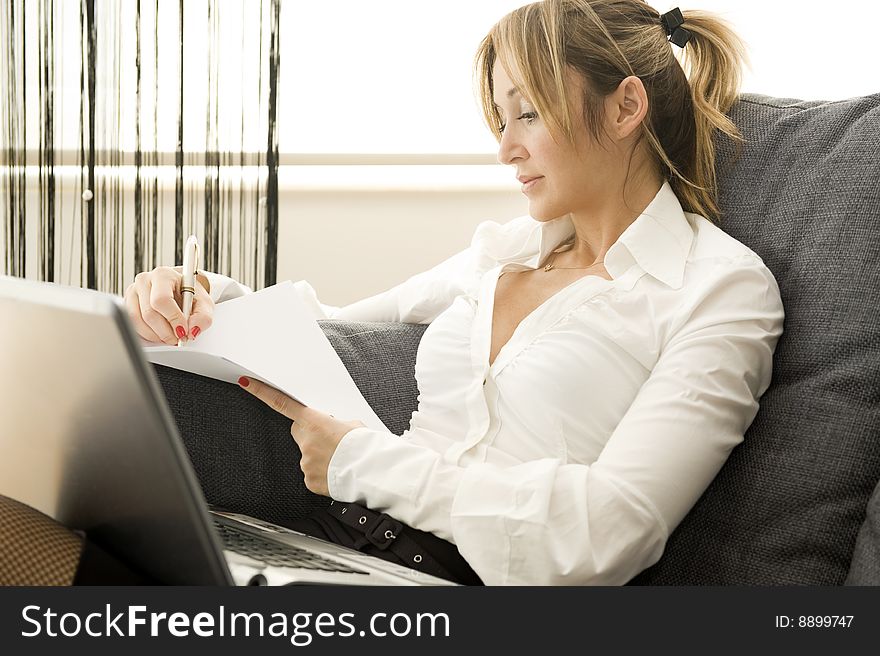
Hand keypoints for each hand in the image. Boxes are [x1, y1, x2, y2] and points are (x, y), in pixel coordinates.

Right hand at [123, 266, 212, 344]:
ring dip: (156, 335)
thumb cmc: (191, 295)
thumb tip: (192, 330)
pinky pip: (132, 324)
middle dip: (166, 331)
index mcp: (163, 275)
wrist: (181, 290)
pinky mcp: (127, 304)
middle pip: (149, 313)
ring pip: (138, 321)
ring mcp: (133, 292)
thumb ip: (203, 317)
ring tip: (170, 336)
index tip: (183, 331)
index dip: (173, 319)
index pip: (162, 299)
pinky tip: (159, 333)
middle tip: (178, 338)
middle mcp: (144, 280)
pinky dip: (147, 334)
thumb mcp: (204, 304)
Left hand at [238, 376, 364, 495]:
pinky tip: (337, 473)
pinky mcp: (309, 481)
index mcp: (315, 422)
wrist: (372, 471)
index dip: (262, 392)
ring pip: (309, 457)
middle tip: (330, 441)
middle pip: (299, 433)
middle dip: (310, 435)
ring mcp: (306, 462)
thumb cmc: (366, 447)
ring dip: (321, 458)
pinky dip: (324, 474)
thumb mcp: (352, 426)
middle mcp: (306, 442)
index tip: (247, 383)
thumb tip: (334, 431)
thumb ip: (336, 425)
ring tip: (341, 460)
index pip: (282, 403)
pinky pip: (313, 475)